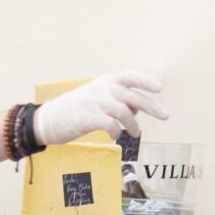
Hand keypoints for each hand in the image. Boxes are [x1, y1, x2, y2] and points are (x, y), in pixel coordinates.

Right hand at [34, 70, 168, 145]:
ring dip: (133, 125)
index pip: (129, 77)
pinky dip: (116, 132)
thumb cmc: (74, 111)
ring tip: (135, 133)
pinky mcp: (88, 118)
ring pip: (124, 112)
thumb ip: (116, 101)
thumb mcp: (96, 98)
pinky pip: (111, 125)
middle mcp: (102, 89)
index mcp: (105, 82)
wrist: (48, 120)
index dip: (145, 81)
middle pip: (133, 97)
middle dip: (152, 106)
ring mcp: (95, 102)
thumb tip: (136, 110)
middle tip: (165, 116)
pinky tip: (115, 136)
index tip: (159, 89)